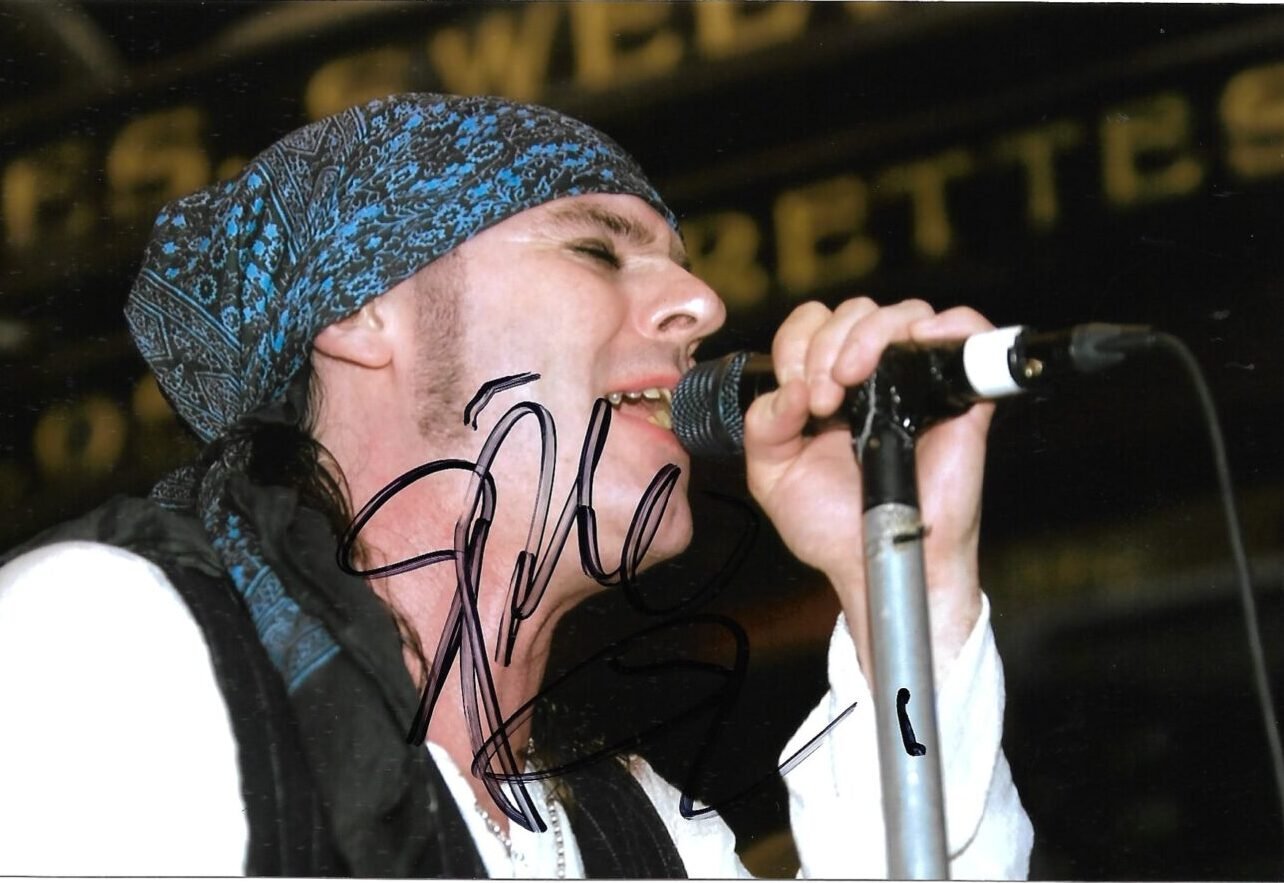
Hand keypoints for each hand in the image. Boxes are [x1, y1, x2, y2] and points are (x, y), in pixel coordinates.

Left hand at [741, 298, 993, 676]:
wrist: (875, 562)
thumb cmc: (832, 525)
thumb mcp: (773, 475)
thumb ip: (763, 427)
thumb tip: (790, 389)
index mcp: (828, 386)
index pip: (813, 325)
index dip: (798, 345)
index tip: (797, 392)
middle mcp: (874, 377)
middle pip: (855, 312)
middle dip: (826, 346)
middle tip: (822, 401)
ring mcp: (917, 383)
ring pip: (903, 313)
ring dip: (868, 335)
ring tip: (853, 379)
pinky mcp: (960, 398)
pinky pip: (969, 332)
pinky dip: (950, 322)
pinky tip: (921, 340)